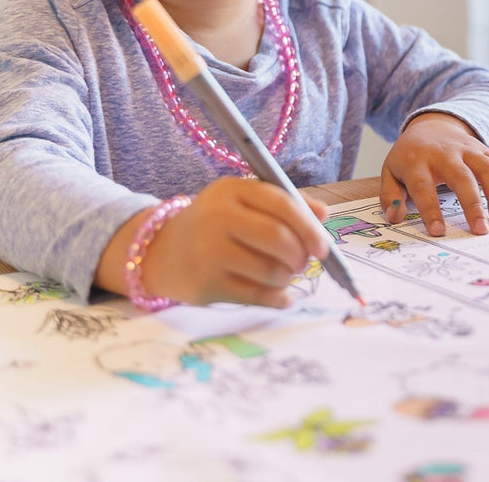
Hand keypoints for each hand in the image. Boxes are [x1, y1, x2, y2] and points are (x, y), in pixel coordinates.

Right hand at [107, 177, 329, 308]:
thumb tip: (324, 215)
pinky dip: (278, 298)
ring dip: (287, 278)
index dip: (308, 226)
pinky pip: (257, 296)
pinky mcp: (206, 285)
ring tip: (284, 275)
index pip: (281, 203)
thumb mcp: (244, 202)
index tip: (323, 247)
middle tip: (303, 263)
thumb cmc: (216, 224)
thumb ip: (286, 204)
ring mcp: (208, 252)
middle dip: (300, 256)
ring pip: (270, 271)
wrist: (163, 251)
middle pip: (277, 239)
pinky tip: (281, 296)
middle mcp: (216, 216)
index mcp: (231, 189)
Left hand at [380, 112, 488, 236]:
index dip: (430, 210)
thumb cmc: (410, 156)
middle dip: (473, 204)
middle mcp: (444, 153)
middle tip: (481, 230)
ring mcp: (467, 149)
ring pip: (487, 168)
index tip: (438, 231)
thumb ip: (390, 195)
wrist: (431, 125)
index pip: (423, 186)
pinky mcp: (484, 149)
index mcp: (416, 161)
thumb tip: (395, 217)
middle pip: (461, 176)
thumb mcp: (391, 171)